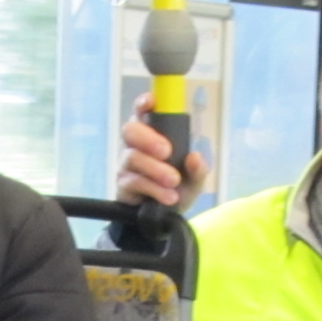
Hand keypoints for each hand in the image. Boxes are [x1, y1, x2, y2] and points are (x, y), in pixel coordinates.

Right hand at [118, 93, 208, 209]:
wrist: (167, 218)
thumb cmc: (179, 188)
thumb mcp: (195, 179)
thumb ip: (198, 169)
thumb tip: (195, 157)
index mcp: (153, 134)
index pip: (142, 113)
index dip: (143, 104)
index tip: (151, 102)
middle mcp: (136, 145)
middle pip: (130, 130)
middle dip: (148, 138)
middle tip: (167, 151)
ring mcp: (127, 164)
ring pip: (132, 157)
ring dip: (155, 169)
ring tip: (174, 181)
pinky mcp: (123, 184)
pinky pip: (133, 181)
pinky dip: (153, 188)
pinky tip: (168, 197)